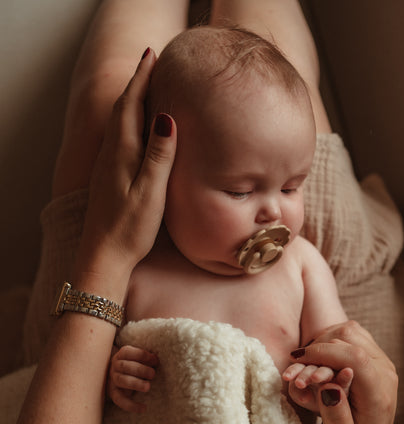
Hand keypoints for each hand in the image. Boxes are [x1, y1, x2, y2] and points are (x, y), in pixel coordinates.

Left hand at [74, 48, 176, 291]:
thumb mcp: (150, 191)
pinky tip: (138, 129)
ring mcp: (108, 166)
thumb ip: (159, 155)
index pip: (131, 105)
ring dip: (133, 101)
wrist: (104, 255)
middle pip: (122, 109)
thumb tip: (166, 117)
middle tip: (152, 63)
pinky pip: (120, 138)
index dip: (141, 78)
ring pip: (120, 123)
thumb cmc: (129, 228)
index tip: (152, 55)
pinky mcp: (110, 178)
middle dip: (137, 84)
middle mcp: (111, 154)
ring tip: (148, 88)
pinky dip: (130, 122)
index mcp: (121, 153)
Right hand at [108, 345, 158, 412]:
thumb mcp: (139, 358)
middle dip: (140, 370)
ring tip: (148, 387)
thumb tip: (156, 359)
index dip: (141, 355)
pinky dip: (131, 405)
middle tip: (153, 374)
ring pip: (121, 381)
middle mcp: (115, 366)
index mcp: (122, 355)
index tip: (155, 360)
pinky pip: (120, 400)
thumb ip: (147, 358)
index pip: (128, 352)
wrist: (117, 376)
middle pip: (125, 366)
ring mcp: (113, 380)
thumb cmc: (135, 364)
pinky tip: (143, 408)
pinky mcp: (113, 393)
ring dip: (135, 383)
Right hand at [289, 321, 403, 423]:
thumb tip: (327, 386)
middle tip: (295, 365)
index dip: (321, 353)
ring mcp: (381, 358)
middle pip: (348, 339)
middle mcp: (384, 371)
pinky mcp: (374, 352)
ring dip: (322, 341)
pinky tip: (318, 355)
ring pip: (348, 331)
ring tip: (306, 361)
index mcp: (378, 393)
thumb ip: (335, 415)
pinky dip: (329, 339)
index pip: (354, 357)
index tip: (296, 360)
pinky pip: (349, 333)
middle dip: (316, 348)